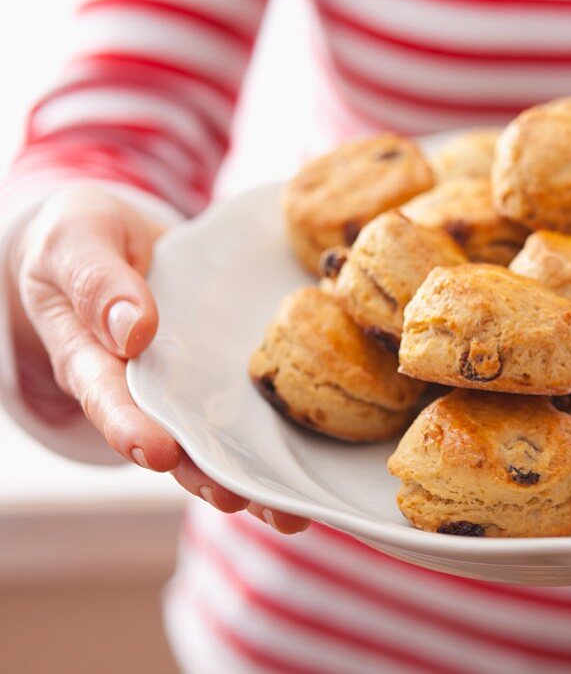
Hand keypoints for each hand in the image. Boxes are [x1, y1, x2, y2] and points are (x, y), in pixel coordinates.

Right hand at [12, 188, 308, 533]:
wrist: (110, 236)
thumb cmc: (82, 240)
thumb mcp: (77, 243)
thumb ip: (98, 282)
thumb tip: (132, 329)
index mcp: (92, 358)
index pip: (109, 401)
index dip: (131, 430)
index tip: (157, 453)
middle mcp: (141, 386)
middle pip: (171, 442)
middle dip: (205, 476)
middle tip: (239, 500)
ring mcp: (184, 386)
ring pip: (216, 441)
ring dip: (251, 478)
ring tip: (288, 513)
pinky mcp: (220, 375)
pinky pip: (247, 409)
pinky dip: (280, 438)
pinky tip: (315, 470)